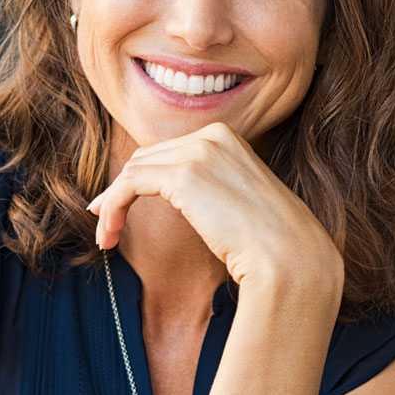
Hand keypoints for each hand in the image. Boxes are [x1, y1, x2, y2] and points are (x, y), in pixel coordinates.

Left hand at [89, 122, 342, 290]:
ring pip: (133, 171)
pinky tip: (109, 233)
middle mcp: (212, 136)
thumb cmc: (269, 242)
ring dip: (112, 205)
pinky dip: (113, 208)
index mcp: (227, 137)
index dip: (139, 179)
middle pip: (147, 158)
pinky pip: (129, 185)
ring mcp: (199, 152)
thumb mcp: (237, 201)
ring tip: (106, 237)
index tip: (119, 206)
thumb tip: (179, 197)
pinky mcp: (183, 175)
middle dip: (120, 189)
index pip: (168, 152)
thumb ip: (209, 189)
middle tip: (105, 222)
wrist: (288, 258)